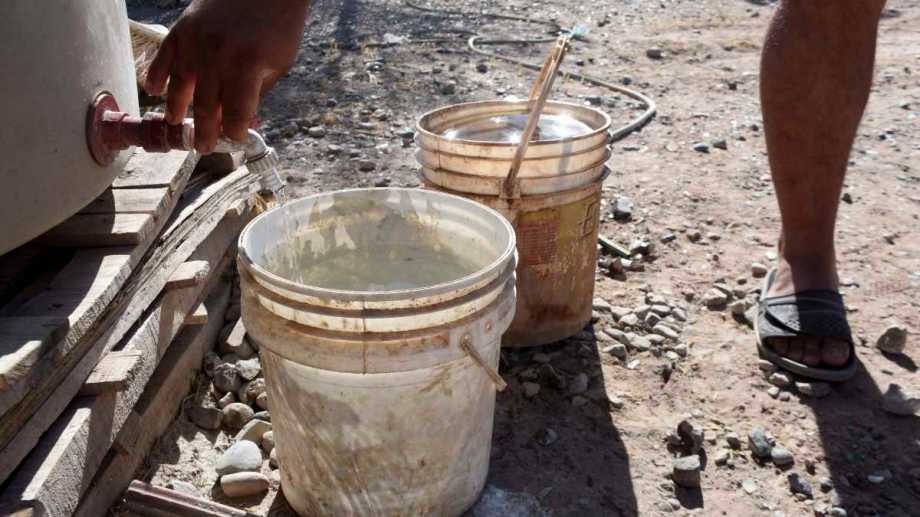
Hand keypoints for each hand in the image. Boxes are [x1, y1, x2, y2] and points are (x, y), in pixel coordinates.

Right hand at [144, 0, 308, 152]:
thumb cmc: (278, 26)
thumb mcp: (280, 64)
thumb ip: (258, 93)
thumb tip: (241, 121)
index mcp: (247, 67)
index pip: (237, 113)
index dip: (235, 131)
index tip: (234, 138)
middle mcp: (217, 57)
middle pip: (207, 106)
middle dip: (206, 131)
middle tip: (203, 147)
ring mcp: (195, 43)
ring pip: (180, 87)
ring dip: (177, 109)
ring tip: (177, 123)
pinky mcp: (181, 30)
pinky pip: (164, 59)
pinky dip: (156, 76)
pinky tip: (155, 91)